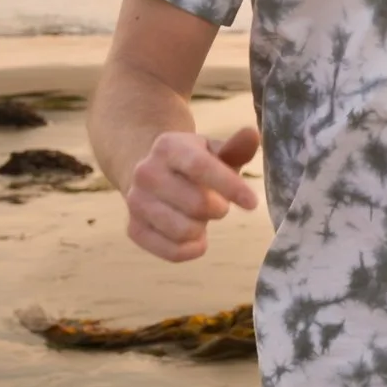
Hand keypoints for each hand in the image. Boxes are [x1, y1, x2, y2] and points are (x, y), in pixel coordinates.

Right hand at [122, 125, 260, 261]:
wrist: (151, 174)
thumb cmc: (194, 164)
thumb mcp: (214, 151)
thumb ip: (236, 147)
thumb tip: (252, 134)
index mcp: (169, 147)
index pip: (201, 167)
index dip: (230, 187)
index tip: (252, 203)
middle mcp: (146, 173)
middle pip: (197, 204)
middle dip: (219, 209)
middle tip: (219, 204)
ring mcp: (136, 202)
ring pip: (184, 231)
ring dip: (203, 228)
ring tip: (200, 216)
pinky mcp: (134, 229)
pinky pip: (172, 252)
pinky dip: (191, 249)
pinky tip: (196, 237)